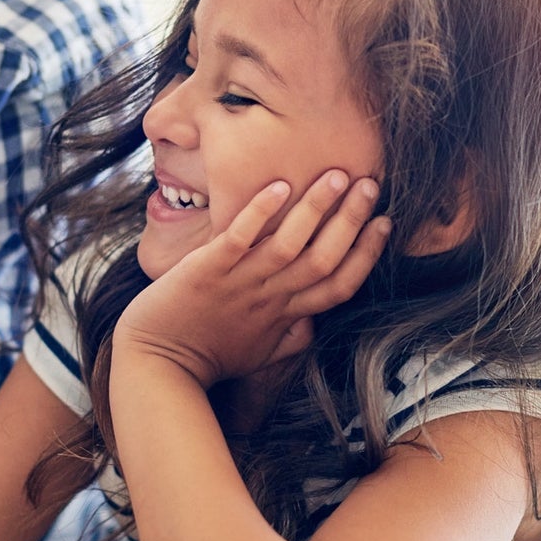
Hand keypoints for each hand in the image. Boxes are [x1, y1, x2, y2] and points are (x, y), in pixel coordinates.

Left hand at [116, 170, 389, 386]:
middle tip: (371, 184)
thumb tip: (312, 325)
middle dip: (351, 220)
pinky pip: (239, 238)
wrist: (156, 365)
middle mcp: (270, 297)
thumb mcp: (257, 355)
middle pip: (324, 258)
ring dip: (316, 208)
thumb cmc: (207, 357)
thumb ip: (288, 339)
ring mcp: (240, 282)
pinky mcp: (207, 270)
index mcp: (285, 315)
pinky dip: (259, 213)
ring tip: (337, 175)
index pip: (340, 285)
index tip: (384, 223)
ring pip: (290, 244)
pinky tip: (278, 185)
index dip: (366, 254)